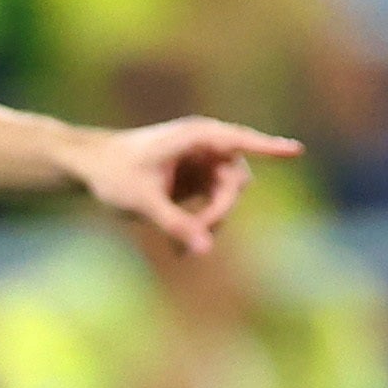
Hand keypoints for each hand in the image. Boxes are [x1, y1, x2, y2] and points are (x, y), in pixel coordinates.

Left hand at [70, 115, 302, 247]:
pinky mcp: (198, 179)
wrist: (91, 168)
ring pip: (227, 198)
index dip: (269, 148)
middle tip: (190, 239)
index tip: (296, 151)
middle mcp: (205, 146)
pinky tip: (177, 249)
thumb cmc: (114, 174)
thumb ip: (176, 225)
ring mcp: (204, 162)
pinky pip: (213, 206)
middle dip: (218, 212)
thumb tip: (205, 250)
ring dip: (209, 224)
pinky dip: (200, 226)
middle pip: (235, 182)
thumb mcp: (143, 203)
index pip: (240, 141)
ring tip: (177, 250)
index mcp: (195, 136)